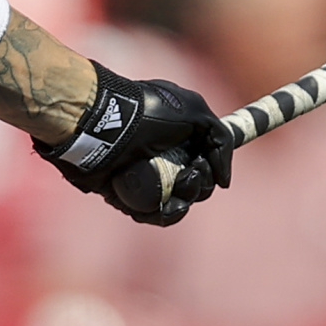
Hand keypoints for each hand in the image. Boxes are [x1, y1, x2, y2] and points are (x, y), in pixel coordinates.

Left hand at [34, 65, 232, 225]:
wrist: (103, 121)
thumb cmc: (147, 111)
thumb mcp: (195, 111)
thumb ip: (221, 138)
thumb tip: (222, 180)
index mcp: (178, 138)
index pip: (206, 165)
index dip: (211, 169)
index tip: (202, 162)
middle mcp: (162, 158)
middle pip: (195, 187)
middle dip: (198, 183)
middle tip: (190, 170)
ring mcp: (144, 177)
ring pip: (178, 203)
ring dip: (184, 198)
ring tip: (177, 182)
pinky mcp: (125, 193)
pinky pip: (153, 214)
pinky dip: (162, 213)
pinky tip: (165, 204)